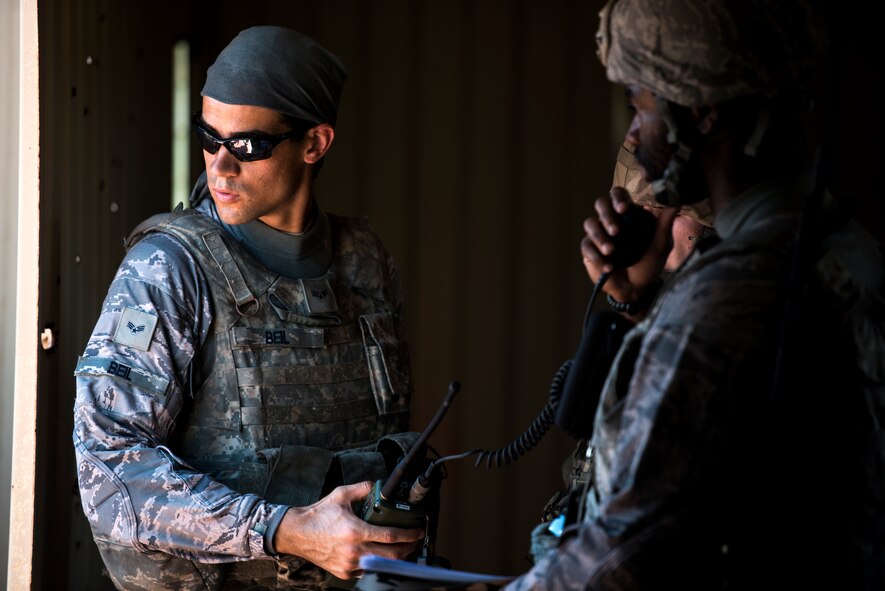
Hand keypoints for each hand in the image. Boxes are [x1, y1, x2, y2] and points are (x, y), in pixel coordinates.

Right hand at [272, 481, 424, 579]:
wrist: (298, 534)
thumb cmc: (318, 516)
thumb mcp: (341, 495)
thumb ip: (362, 488)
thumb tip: (377, 485)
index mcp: (355, 532)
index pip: (391, 536)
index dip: (409, 535)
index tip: (418, 531)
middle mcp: (354, 551)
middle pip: (392, 555)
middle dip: (408, 548)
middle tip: (414, 540)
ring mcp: (350, 564)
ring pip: (382, 564)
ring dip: (396, 557)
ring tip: (402, 546)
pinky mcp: (345, 572)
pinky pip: (368, 569)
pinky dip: (378, 562)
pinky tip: (382, 553)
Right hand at [580, 186, 677, 305]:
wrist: (636, 289)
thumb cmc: (650, 265)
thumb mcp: (661, 245)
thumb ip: (665, 223)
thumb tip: (675, 200)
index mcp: (628, 214)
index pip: (618, 194)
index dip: (618, 198)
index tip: (624, 209)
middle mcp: (611, 220)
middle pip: (601, 204)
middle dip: (607, 216)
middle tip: (616, 231)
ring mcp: (598, 234)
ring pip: (590, 224)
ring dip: (600, 236)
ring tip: (611, 251)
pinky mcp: (589, 250)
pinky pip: (586, 246)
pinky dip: (597, 256)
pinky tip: (608, 266)